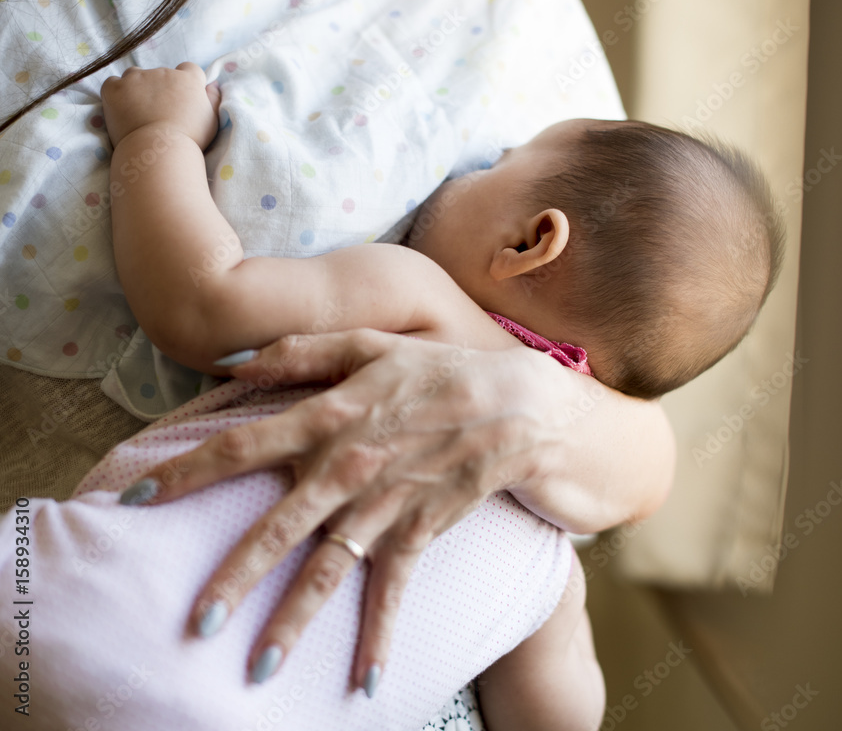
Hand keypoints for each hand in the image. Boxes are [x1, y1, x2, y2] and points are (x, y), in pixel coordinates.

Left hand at [101, 61, 220, 149]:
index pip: (188, 69)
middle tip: (158, 113)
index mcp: (188, 79)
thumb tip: (212, 85)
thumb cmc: (190, 140)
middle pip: (160, 74)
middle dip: (158, 89)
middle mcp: (163, 72)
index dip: (184, 82)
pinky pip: (112, 83)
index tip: (180, 98)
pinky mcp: (115, 88)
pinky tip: (120, 110)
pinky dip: (115, 94)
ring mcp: (137, 78)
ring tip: (137, 112)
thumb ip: (213, 99)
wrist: (159, 151)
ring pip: (135, 76)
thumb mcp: (212, 120)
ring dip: (136, 88)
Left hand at [119, 329, 550, 692]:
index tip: (136, 499)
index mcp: (327, 418)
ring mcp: (383, 506)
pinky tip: (366, 682)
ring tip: (255, 670)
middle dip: (230, 578)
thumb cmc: (438, 369)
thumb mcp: (369, 344)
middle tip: (193, 622)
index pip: (240, 447)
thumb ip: (300, 351)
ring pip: (326, 572)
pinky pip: (392, 592)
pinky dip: (379, 636)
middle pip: (274, 528)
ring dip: (291, 623)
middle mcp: (346, 469)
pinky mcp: (418, 533)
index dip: (185, 472)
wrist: (519, 408)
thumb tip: (232, 359)